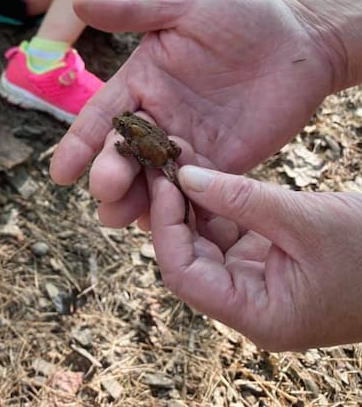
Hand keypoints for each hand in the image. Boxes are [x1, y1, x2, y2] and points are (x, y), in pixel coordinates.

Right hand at [50, 0, 337, 226]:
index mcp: (140, 84)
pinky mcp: (221, 163)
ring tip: (122, 219)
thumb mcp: (184, 5)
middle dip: (110, 176)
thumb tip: (78, 3)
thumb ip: (133, 11)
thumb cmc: (242, 14)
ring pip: (152, 179)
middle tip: (105, 193)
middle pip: (123, 155)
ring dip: (135, 200)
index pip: (100, 118)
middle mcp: (157, 118)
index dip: (78, 146)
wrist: (302, 39)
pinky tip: (163, 225)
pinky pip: (193, 191)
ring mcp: (187, 144)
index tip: (60, 174)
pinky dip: (177, 209)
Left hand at [148, 164, 361, 350]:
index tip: (164, 181)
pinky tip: (207, 171)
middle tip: (163, 161)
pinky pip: (232, 233)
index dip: (166, 227)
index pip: (184, 275)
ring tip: (181, 157)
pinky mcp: (272, 262)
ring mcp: (260, 284)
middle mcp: (251, 305)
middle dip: (174, 209)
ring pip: (207, 242)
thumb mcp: (308, 220)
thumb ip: (242, 200)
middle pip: (189, 257)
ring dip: (194, 202)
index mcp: (258, 315)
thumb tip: (184, 176)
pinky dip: (220, 204)